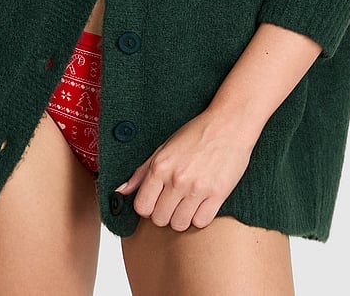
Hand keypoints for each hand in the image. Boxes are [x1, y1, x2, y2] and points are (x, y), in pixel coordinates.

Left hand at [114, 110, 253, 230]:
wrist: (229, 124)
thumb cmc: (196, 134)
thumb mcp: (164, 147)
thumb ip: (142, 172)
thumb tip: (121, 191)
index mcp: (160, 166)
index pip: (142, 206)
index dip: (147, 206)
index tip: (156, 200)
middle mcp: (177, 179)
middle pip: (159, 219)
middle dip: (164, 213)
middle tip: (173, 200)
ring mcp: (197, 188)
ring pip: (179, 224)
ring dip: (181, 217)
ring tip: (187, 202)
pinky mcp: (217, 194)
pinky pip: (200, 222)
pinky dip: (200, 217)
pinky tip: (201, 203)